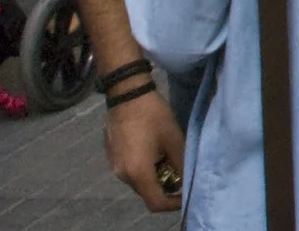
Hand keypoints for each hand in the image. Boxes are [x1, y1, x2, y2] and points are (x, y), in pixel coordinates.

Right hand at [105, 87, 185, 211]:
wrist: (127, 94)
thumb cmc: (153, 116)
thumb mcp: (174, 139)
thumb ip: (181, 164)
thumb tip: (187, 181)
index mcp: (137, 173)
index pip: (155, 202)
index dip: (173, 204)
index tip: (186, 194)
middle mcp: (122, 175)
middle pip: (146, 193)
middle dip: (166, 187)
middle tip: (181, 172)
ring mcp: (114, 166)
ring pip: (139, 182)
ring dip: (155, 176)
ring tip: (169, 158)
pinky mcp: (111, 157)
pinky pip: (131, 171)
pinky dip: (145, 168)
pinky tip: (154, 150)